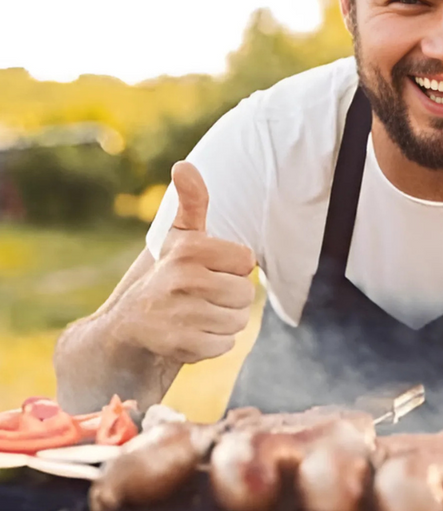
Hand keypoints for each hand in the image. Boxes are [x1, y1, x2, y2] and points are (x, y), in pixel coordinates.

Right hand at [117, 162, 256, 363]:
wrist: (128, 326)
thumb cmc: (167, 274)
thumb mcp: (178, 237)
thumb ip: (192, 202)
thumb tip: (184, 165)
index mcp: (189, 249)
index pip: (246, 260)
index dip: (231, 267)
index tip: (208, 268)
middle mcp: (182, 279)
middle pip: (245, 294)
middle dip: (230, 298)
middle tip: (201, 296)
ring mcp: (180, 314)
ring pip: (238, 321)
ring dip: (223, 322)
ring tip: (195, 314)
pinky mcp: (180, 345)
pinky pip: (225, 345)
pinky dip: (212, 344)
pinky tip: (189, 333)